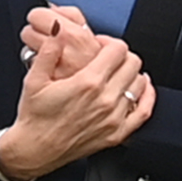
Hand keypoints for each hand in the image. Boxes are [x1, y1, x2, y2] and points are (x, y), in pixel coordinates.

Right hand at [0, 7, 154, 180]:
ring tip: (119, 72)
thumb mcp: (34, 80)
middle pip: (132, 63)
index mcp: (87, 83)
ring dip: (132, 74)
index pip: (117, 50)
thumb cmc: (34, 118)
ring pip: (140, 83)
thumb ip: (48, 52)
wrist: (34, 150)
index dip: (109, 42)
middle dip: (121, 55)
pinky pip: (144, 111)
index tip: (100, 44)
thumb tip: (56, 31)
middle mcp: (104, 99)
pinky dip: (147, 97)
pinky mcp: (117, 134)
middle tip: (109, 57)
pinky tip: (141, 89)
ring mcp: (113, 118)